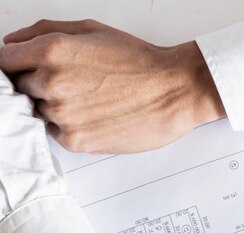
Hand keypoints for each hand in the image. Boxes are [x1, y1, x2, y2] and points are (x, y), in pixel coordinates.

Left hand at [0, 20, 224, 152]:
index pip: (3, 61)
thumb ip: (42, 32)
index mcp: (50, 50)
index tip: (26, 71)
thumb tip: (10, 44)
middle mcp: (51, 83)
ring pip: (39, 112)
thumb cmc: (138, 60)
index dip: (15, 66)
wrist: (175, 91)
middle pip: (20, 89)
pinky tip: (94, 117)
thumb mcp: (90, 29)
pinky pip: (56, 134)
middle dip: (38, 86)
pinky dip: (69, 127)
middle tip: (74, 86)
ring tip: (90, 102)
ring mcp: (62, 115)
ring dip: (56, 108)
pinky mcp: (77, 141)